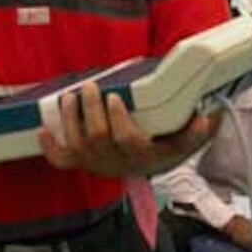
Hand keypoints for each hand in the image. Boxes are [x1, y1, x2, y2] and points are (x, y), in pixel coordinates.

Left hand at [39, 82, 213, 177]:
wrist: (152, 164)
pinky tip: (44, 129)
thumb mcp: (186, 139)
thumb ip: (197, 131)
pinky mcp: (84, 163)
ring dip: (71, 119)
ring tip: (70, 97)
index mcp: (143, 156)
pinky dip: (50, 147)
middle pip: (98, 138)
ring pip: (78, 145)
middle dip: (91, 110)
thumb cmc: (167, 144)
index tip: (116, 98)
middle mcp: (118, 163)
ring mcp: (98, 164)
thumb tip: (207, 118)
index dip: (118, 120)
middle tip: (90, 87)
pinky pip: (63, 161)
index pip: (128, 141)